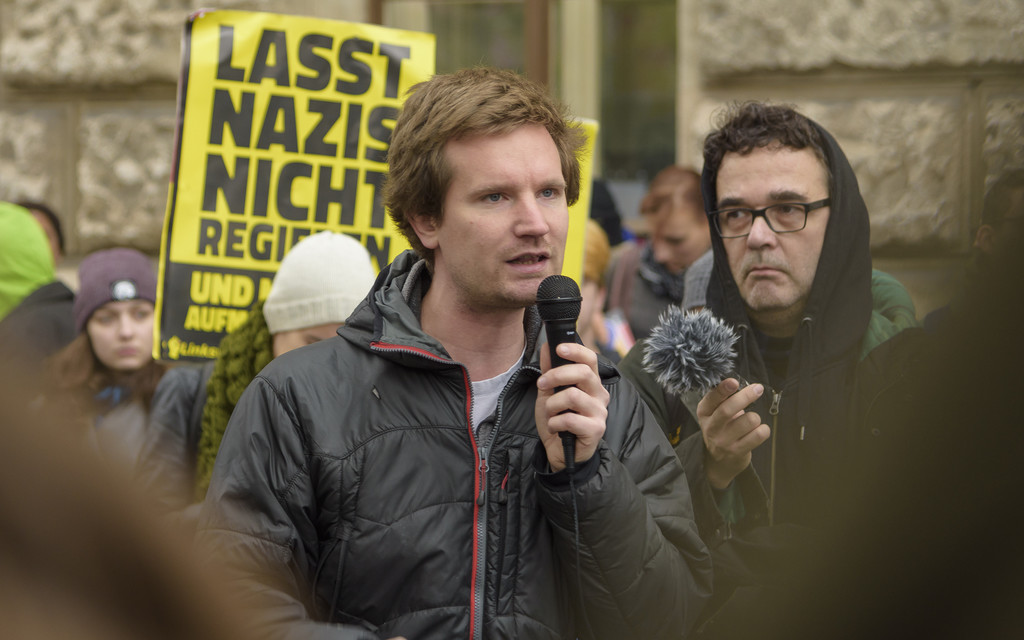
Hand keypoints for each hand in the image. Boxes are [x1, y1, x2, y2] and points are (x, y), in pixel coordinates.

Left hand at [535, 342, 608, 471]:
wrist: (560, 453)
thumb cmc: (558, 421)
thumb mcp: (548, 393)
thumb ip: (549, 370)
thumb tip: (547, 346)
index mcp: (591, 383)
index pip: (590, 359)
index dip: (576, 350)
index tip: (559, 348)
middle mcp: (600, 395)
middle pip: (583, 373)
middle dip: (556, 376)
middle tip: (542, 384)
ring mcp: (600, 412)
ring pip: (573, 396)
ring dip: (552, 405)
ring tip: (549, 413)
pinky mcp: (596, 429)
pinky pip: (569, 419)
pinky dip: (554, 422)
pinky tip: (555, 427)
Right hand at [696, 378, 770, 488]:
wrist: (718, 462)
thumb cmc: (721, 429)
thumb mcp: (714, 414)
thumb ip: (724, 399)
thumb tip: (742, 384)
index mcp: (704, 413)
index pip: (711, 399)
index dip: (723, 389)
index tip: (734, 382)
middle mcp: (711, 428)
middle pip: (728, 409)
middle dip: (746, 396)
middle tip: (757, 389)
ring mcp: (724, 441)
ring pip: (748, 420)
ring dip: (755, 417)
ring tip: (752, 421)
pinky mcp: (737, 452)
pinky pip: (759, 435)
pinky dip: (763, 430)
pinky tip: (758, 431)